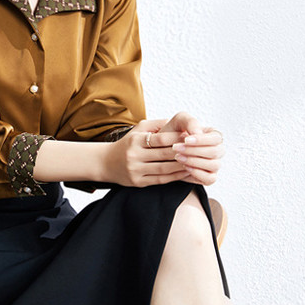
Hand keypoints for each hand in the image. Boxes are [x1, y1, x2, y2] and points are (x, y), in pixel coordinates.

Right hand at [103, 112, 223, 187]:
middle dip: (182, 152)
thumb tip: (176, 121)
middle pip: (164, 154)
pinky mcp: (138, 182)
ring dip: (181, 166)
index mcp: (135, 140)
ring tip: (195, 162)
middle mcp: (134, 155)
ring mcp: (136, 170)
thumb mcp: (138, 129)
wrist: (106, 163)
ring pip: (164, 169)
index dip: (176, 138)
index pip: (160, 139)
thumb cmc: (128, 144)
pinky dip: (175, 177)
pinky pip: (160, 180)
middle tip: (198, 150)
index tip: (190, 137)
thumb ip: (156, 124)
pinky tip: (185, 172)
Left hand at [161, 111, 224, 185]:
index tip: (185, 140)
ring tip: (178, 157)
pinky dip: (198, 173)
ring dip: (194, 161)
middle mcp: (217, 150)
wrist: (164, 150)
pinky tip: (185, 167)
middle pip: (215, 152)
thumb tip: (198, 133)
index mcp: (214, 136)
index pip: (216, 138)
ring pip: (214, 165)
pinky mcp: (209, 177)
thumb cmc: (174, 133)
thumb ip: (190, 122)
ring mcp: (214, 164)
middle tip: (176, 148)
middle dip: (194, 150)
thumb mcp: (179, 121)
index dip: (202, 140)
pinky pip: (210, 179)